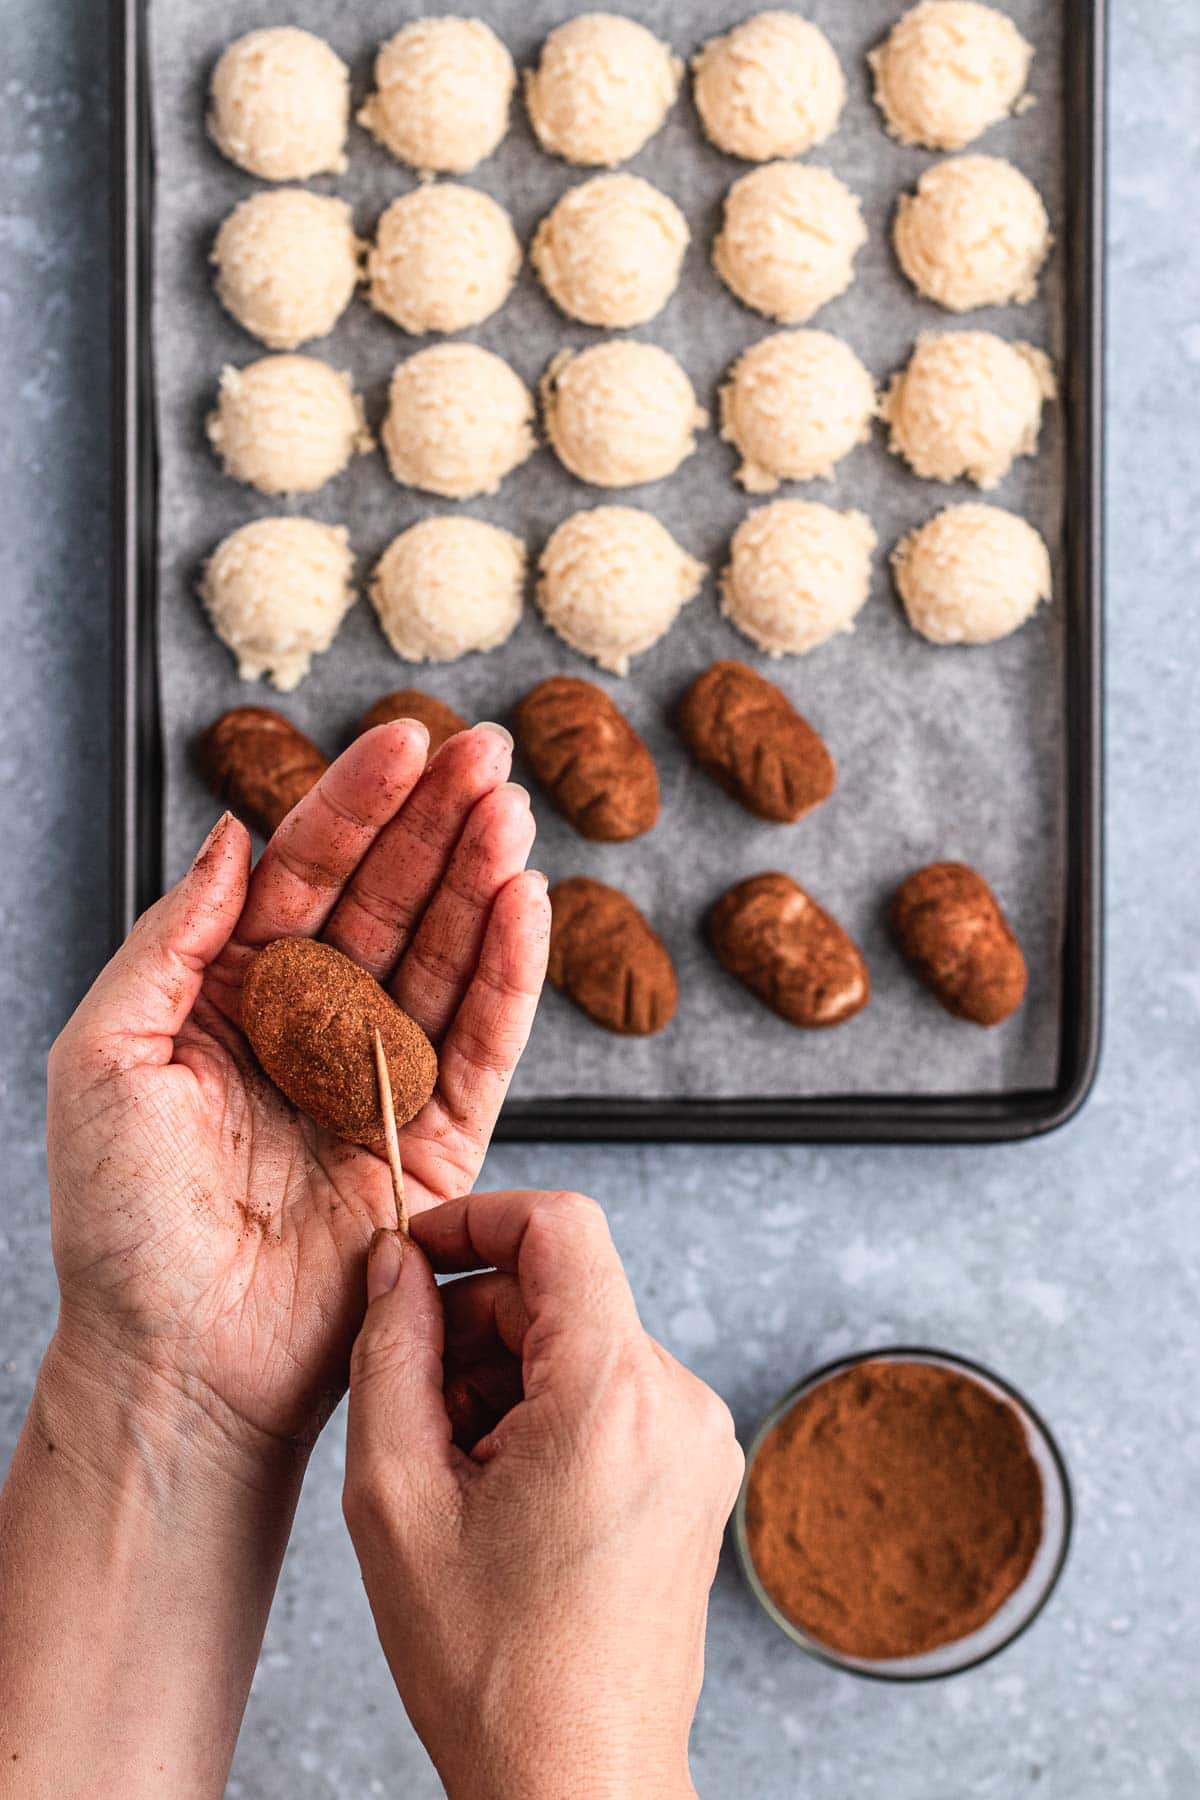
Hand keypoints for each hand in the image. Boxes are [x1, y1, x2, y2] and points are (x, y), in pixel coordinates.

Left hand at [46, 722, 548, 1455]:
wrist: (177, 1359)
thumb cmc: (120, 1221)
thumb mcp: (103, 1055)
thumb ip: (173, 938)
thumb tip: (236, 833)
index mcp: (233, 994)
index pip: (306, 875)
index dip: (355, 805)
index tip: (404, 741)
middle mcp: (314, 1023)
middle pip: (390, 899)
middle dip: (438, 823)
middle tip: (489, 752)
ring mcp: (380, 1078)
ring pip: (444, 956)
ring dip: (482, 881)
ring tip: (514, 813)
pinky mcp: (438, 1139)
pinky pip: (482, 1045)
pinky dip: (509, 977)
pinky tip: (529, 907)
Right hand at [343, 1192, 744, 1799]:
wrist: (576, 1779)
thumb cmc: (493, 1665)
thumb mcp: (397, 1495)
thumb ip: (390, 1353)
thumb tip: (395, 1265)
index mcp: (615, 1394)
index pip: (562, 1227)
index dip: (477, 1220)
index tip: (415, 1253)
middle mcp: (679, 1402)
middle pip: (563, 1291)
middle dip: (473, 1322)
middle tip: (408, 1401)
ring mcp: (699, 1438)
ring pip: (583, 1342)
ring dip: (504, 1372)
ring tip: (452, 1465)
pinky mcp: (698, 1470)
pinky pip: (614, 1390)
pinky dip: (548, 1407)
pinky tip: (499, 1483)